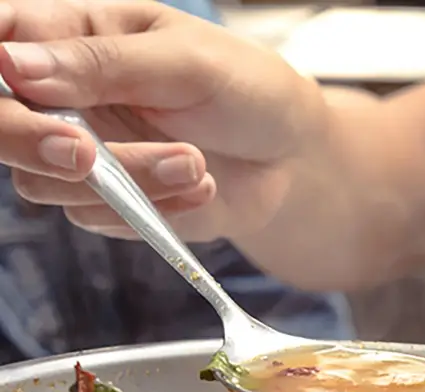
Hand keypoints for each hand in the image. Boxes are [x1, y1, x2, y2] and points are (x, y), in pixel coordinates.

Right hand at [1, 0, 326, 241]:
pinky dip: (152, 208)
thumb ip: (106, 64)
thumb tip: (13, 65)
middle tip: (84, 151)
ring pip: (46, 180)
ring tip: (195, 161)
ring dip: (125, 179)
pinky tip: (200, 187)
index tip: (14, 81)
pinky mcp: (107, 201)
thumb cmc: (244, 85)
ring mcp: (79, 150)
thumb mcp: (188, 60)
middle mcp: (61, 94)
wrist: (288, 154)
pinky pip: (98, 216)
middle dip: (31, 141)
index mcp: (70, 34)